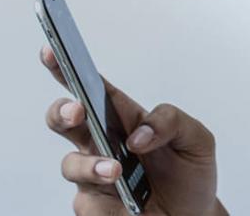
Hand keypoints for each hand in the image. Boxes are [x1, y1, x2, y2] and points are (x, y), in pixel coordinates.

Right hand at [40, 45, 229, 215]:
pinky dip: (108, 206)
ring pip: (71, 165)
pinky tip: (128, 206)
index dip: (67, 68)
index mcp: (124, 118)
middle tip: (78, 111)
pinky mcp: (95, 208)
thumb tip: (137, 135)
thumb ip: (171, 122)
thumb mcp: (197, 139)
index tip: (52, 50)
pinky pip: (88, 205)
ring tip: (116, 170)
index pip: (92, 88)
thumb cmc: (191, 172)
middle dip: (63, 112)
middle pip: (65, 120)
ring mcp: (94, 176)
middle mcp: (102, 143)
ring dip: (91, 166)